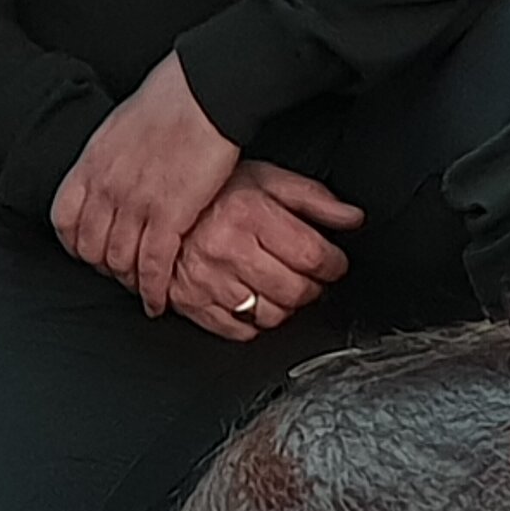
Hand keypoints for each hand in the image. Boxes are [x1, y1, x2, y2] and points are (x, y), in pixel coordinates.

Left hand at [50, 54, 241, 311]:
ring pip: (120, 262)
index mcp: (91, 165)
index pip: (64, 221)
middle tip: (120, 275)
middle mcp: (107, 188)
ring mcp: (136, 203)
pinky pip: (152, 266)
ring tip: (141, 289)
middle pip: (90, 248)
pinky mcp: (170, 215)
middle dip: (104, 268)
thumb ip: (108, 160)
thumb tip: (108, 175)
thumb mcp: (119, 128)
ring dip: (129, 282)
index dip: (75, 245)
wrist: (204, 92)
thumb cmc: (169, 102)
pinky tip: (157, 300)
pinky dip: (153, 290)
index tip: (89, 253)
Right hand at [169, 162, 364, 342]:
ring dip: (285, 307)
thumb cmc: (214, 191)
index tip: (334, 263)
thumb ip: (313, 199)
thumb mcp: (267, 179)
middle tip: (311, 277)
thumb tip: (352, 218)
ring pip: (269, 316)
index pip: (313, 255)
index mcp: (250, 215)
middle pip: (295, 291)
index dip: (334, 264)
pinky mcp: (189, 302)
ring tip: (281, 288)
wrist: (157, 203)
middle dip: (313, 288)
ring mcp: (207, 279)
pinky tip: (253, 301)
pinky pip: (237, 331)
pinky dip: (253, 322)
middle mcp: (228, 249)